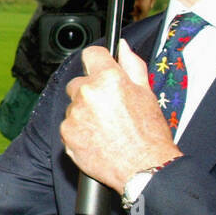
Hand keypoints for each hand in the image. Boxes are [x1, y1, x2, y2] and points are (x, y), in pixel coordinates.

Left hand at [61, 39, 180, 192]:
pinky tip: (97, 138)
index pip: (91, 54)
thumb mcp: (147, 93)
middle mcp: (87, 93)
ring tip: (106, 127)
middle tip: (109, 107)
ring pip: (73, 106)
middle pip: (79, 82)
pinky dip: (79, 130)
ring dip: (84, 112)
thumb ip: (132, 66)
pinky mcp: (66, 134)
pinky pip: (68, 125)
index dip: (98, 61)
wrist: (143, 168)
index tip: (101, 68)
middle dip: (90, 91)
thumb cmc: (149, 133)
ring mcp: (74, 115)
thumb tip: (123, 47)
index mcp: (108, 79)